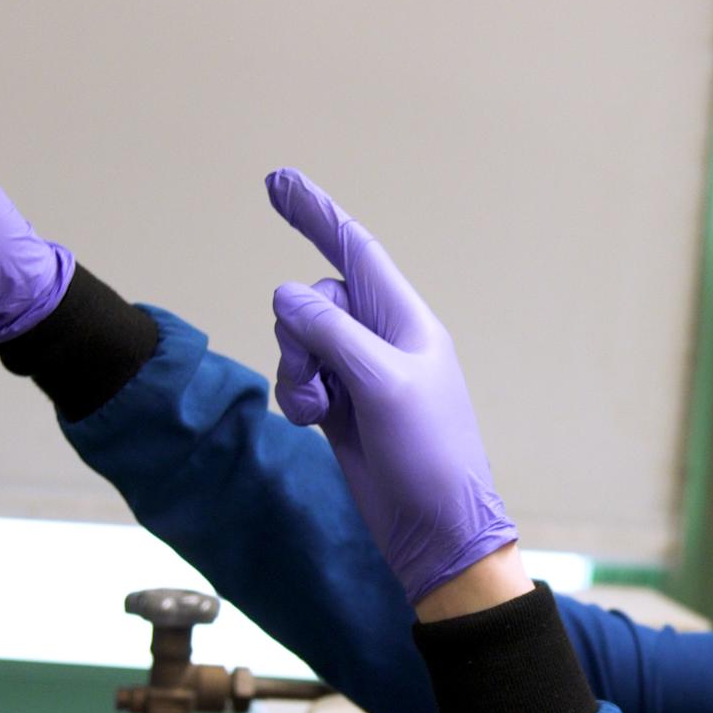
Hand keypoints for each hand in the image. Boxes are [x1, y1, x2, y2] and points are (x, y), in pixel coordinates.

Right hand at [264, 168, 519, 606]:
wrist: (436, 531)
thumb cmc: (430, 456)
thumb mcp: (384, 385)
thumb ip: (333, 332)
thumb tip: (287, 296)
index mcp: (407, 320)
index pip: (355, 249)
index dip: (316, 213)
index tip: (277, 180)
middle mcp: (382, 337)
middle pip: (314, 298)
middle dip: (300, 333)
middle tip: (323, 382)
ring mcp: (359, 372)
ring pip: (299, 339)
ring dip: (297, 371)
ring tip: (323, 411)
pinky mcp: (340, 405)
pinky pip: (298, 377)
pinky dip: (296, 395)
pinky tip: (316, 424)